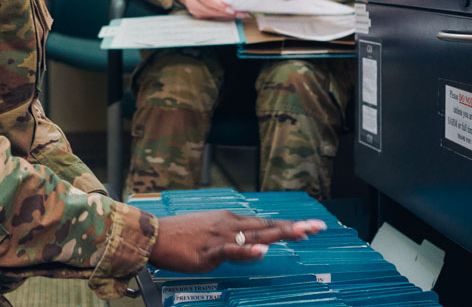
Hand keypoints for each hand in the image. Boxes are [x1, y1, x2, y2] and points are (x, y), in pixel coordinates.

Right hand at [149, 211, 325, 273]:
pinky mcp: (209, 250)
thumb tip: (257, 248)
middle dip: (294, 227)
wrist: (154, 234)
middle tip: (317, 227)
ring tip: (301, 234)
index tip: (310, 226)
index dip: (288, 225)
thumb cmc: (180, 235)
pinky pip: (232, 250)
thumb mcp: (211, 233)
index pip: (265, 223)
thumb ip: (235, 242)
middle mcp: (229, 224)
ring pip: (255, 234)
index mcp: (230, 221)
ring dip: (279, 234)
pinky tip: (262, 250)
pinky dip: (247, 249)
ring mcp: (220, 236)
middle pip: (267, 226)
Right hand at [177, 0, 245, 18]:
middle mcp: (192, 2)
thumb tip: (227, 5)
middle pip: (211, 10)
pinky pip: (211, 16)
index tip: (232, 10)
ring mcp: (194, 10)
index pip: (209, 1)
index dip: (220, 6)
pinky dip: (221, 16)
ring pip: (212, 15)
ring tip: (240, 15)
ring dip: (226, 16)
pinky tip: (231, 15)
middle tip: (241, 14)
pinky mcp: (197, 15)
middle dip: (227, 13)